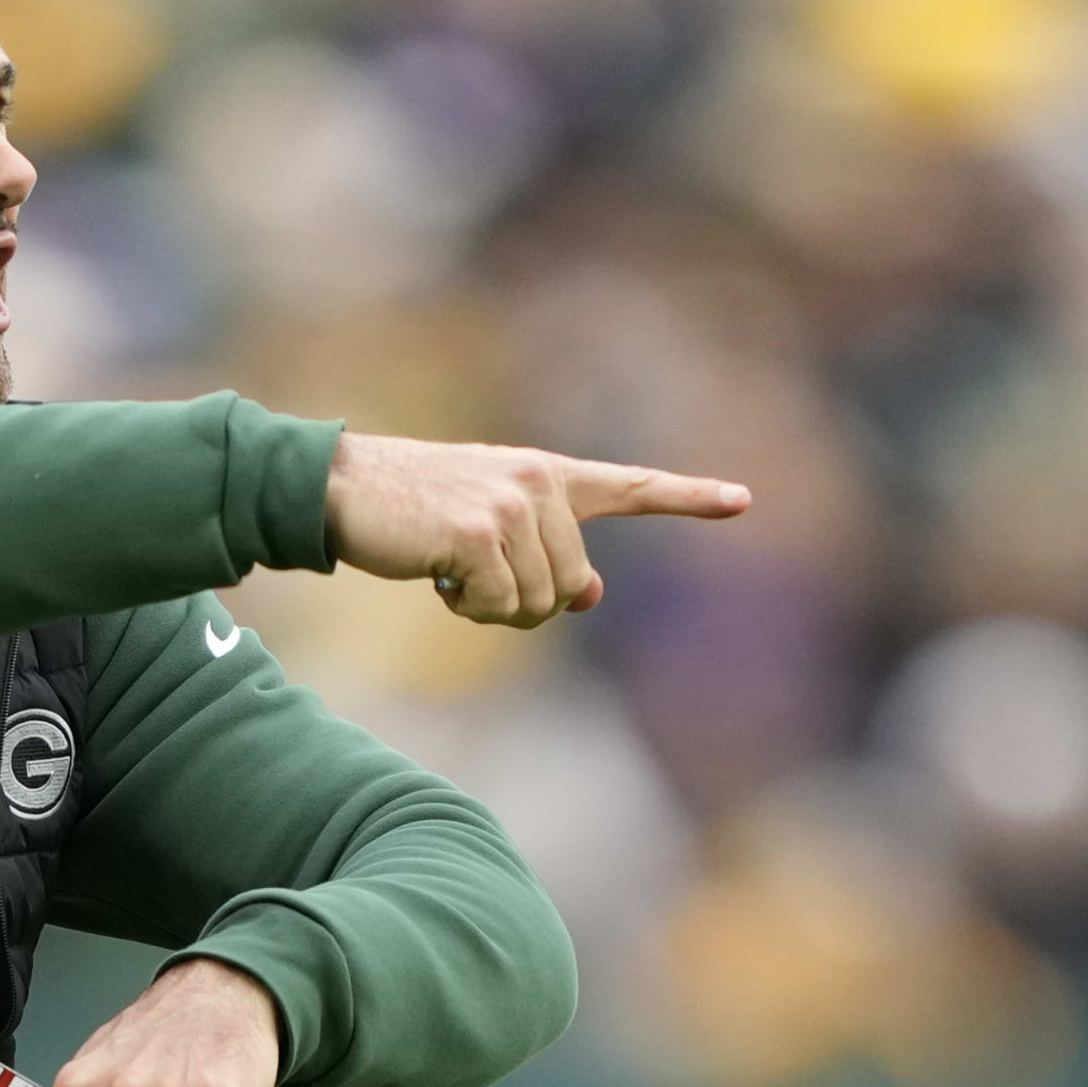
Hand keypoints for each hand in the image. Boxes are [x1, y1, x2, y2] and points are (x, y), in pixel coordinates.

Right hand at [324, 432, 749, 627]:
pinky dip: (468, 609)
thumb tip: (593, 595)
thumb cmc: (412, 513)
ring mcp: (512, 505)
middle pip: (570, 586)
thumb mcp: (488, 531)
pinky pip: (499, 606)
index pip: (630, 487)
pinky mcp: (479, 532)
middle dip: (523, 602)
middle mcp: (539, 483)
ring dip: (491, 609)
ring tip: (451, 571)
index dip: (689, 498)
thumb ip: (547, 556)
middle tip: (472, 578)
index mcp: (547, 476)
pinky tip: (438, 576)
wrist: (344, 488)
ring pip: (538, 604)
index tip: (743, 500)